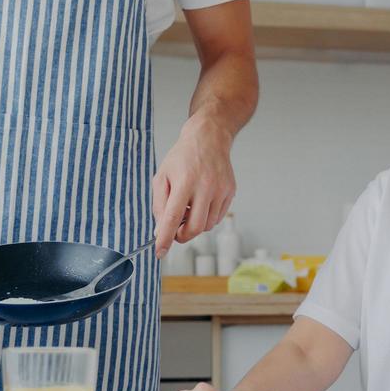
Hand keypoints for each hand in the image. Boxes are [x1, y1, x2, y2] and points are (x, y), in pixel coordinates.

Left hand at [152, 116, 235, 255]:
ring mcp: (221, 190)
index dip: (165, 238)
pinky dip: (206, 217)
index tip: (159, 252)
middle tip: (174, 230)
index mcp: (185, 181)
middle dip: (182, 236)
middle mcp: (206, 186)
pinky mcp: (231, 192)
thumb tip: (159, 231)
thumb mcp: (162, 176)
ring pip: (207, 225)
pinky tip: (201, 202)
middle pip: (195, 228)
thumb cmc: (182, 158)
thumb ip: (159, 205)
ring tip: (188, 207)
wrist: (209, 138)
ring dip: (194, 225)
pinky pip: (217, 217)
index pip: (173, 217)